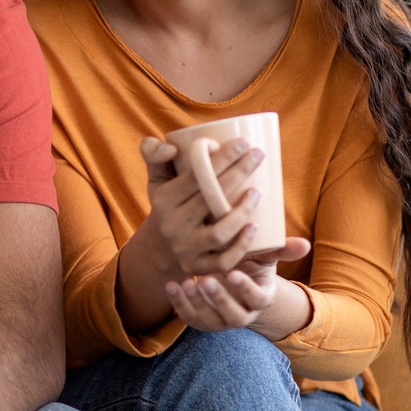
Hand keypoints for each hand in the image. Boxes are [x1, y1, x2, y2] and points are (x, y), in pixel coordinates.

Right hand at [134, 135, 273, 281]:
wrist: (159, 249)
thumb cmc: (168, 204)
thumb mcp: (156, 179)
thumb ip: (153, 153)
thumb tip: (171, 147)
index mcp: (163, 200)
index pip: (195, 176)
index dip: (221, 158)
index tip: (243, 143)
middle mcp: (172, 225)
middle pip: (210, 199)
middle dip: (237, 173)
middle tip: (258, 156)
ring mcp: (185, 249)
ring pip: (218, 232)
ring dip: (241, 212)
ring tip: (257, 192)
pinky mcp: (197, 268)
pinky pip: (223, 261)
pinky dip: (241, 246)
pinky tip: (254, 228)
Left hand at [167, 238, 312, 333]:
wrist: (231, 276)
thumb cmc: (250, 262)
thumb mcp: (265, 255)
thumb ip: (281, 248)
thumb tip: (305, 244)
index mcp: (261, 298)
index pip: (257, 298)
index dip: (246, 288)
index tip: (233, 273)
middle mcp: (243, 314)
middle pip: (233, 315)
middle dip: (219, 299)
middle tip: (205, 280)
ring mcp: (221, 321)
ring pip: (210, 320)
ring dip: (197, 303)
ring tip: (186, 282)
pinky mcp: (202, 321)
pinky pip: (190, 318)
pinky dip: (179, 304)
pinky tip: (171, 285)